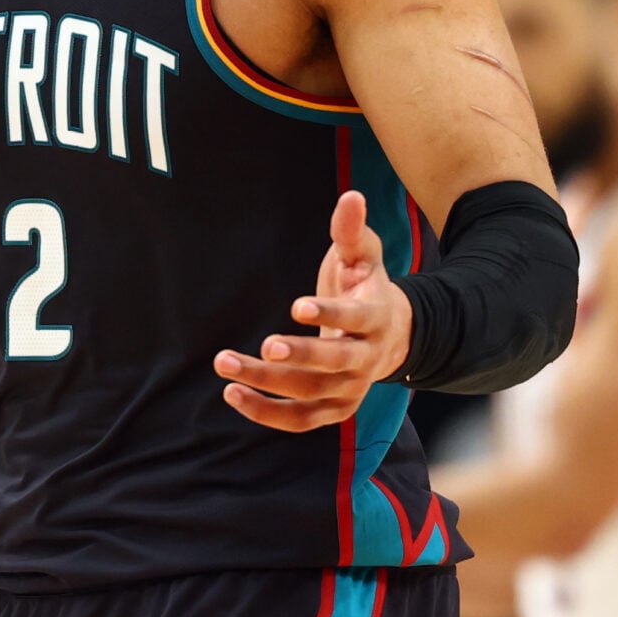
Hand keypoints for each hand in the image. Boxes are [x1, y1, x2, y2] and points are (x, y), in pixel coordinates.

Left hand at [216, 189, 412, 431]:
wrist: (391, 335)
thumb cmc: (365, 288)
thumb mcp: (363, 256)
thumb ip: (352, 231)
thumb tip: (351, 196)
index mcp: (376, 317)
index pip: (355, 320)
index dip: (328, 315)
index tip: (296, 307)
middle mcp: (367, 359)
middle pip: (333, 364)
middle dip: (298, 356)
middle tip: (264, 345)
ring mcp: (351, 389)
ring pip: (310, 394)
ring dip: (267, 384)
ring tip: (226, 365)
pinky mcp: (335, 409)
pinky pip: (301, 420)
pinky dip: (267, 413)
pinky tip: (233, 395)